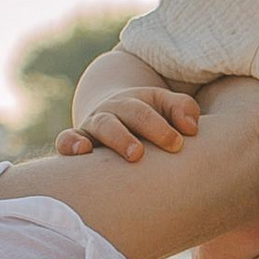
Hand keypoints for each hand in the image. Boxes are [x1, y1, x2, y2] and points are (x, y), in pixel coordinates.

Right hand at [58, 87, 203, 160]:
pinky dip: (70, 144)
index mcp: (135, 103)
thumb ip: (183, 109)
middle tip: (140, 154)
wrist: (115, 117)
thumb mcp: (166, 107)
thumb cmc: (149, 117)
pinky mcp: (78, 140)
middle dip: (135, 134)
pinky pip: (67, 139)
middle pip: (124, 117)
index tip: (178, 144)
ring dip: (113, 139)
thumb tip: (191, 128)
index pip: (147, 111)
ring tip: (127, 155)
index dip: (161, 127)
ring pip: (100, 127)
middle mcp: (113, 111)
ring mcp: (93, 125)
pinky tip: (81, 151)